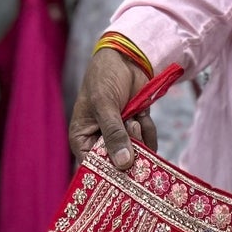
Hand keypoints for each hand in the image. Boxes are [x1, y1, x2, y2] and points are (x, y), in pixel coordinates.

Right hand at [70, 47, 158, 170]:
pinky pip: (148, 145)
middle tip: (132, 128)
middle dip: (129, 152)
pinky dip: (148, 131)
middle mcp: (100, 144)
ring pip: (137, 157)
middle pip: (118, 166)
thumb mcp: (105, 105)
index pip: (94, 167)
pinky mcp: (137, 132)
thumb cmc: (104, 77)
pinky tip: (142, 114)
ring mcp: (120, 139)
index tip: (124, 171)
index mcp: (83, 140)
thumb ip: (114, 134)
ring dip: (140, 139)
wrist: (126, 57)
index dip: (109, 173)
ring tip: (134, 117)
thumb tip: (123, 163)